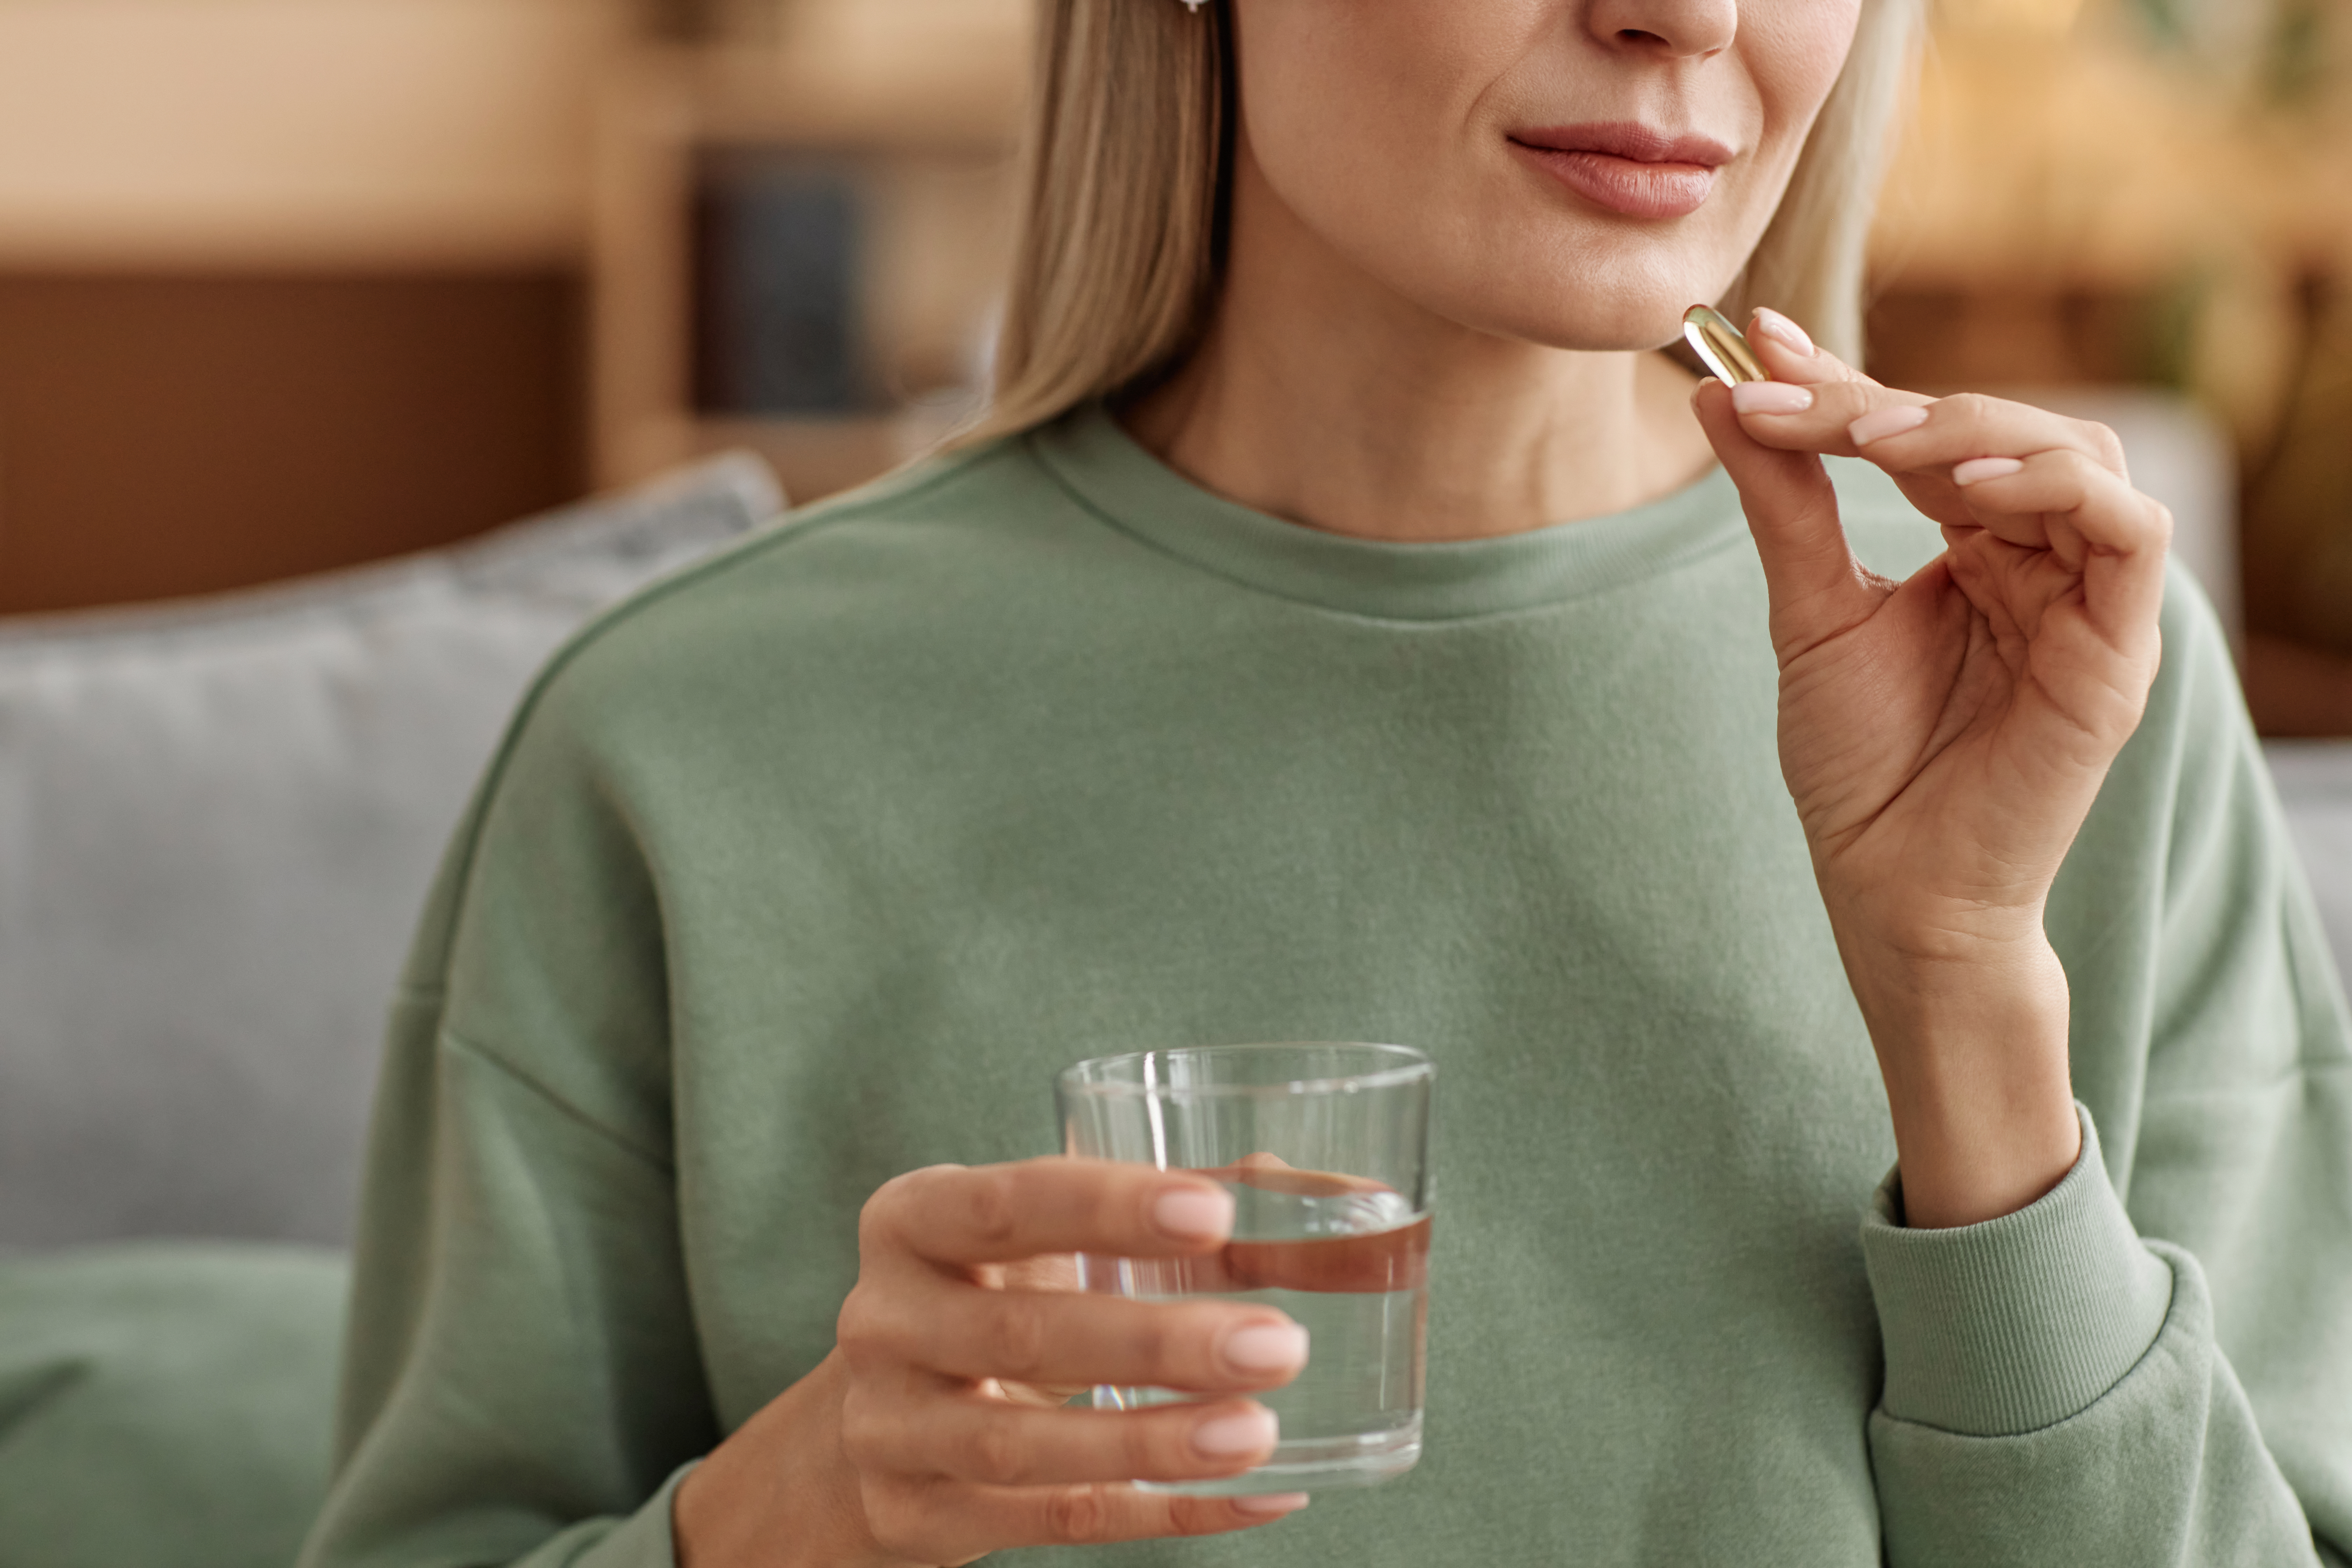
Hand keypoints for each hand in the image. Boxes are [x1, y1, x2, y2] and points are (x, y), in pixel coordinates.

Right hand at [674, 1159, 1310, 1566]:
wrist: (873, 1415)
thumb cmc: (997, 1292)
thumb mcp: (1050, 1240)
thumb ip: (1186, 1212)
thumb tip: (1356, 1198)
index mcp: (914, 1218)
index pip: (1008, 1202)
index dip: (1106, 1205)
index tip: (1215, 1212)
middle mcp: (885, 1318)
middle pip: (1023, 1334)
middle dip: (1158, 1341)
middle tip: (1278, 1342)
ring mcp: (891, 1426)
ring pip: (1025, 1445)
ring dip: (1152, 1442)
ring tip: (1258, 1431)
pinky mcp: (918, 1514)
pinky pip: (1051, 1521)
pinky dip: (1162, 1512)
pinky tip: (1256, 1495)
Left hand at [1690, 309, 2170, 1226]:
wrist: (1891, 885)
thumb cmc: (1860, 765)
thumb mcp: (1810, 611)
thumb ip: (1782, 500)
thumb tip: (1720, 393)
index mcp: (1976, 548)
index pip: (1925, 433)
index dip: (1847, 381)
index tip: (1760, 343)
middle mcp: (2040, 560)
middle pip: (1996, 428)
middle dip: (1893, 400)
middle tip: (1799, 396)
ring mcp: (2087, 601)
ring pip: (2075, 453)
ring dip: (1974, 428)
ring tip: (1879, 437)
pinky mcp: (2120, 648)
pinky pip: (2131, 530)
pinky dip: (2057, 487)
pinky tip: (1973, 487)